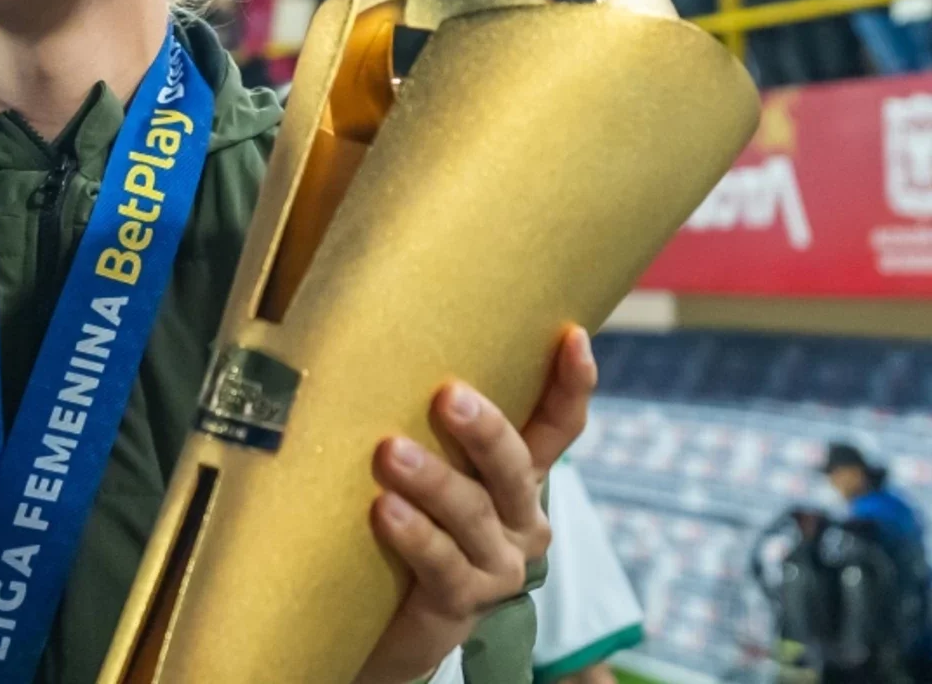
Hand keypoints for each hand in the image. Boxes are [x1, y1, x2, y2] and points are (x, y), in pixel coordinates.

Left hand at [352, 327, 597, 683]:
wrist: (385, 616)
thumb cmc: (409, 515)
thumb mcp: (431, 464)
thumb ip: (426, 417)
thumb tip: (381, 336)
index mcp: (520, 476)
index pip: (558, 426)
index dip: (570, 384)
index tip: (571, 336)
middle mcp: (521, 519)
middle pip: (515, 467)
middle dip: (486, 430)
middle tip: (447, 396)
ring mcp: (497, 565)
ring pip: (473, 513)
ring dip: (433, 479)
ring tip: (389, 452)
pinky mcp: (461, 603)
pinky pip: (442, 564)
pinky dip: (415, 535)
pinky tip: (385, 510)